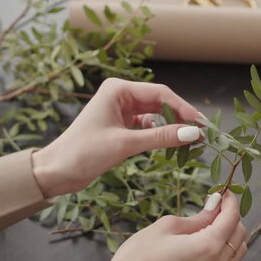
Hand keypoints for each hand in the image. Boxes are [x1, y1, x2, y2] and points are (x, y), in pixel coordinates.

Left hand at [31, 78, 203, 197]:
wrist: (57, 171)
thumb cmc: (83, 153)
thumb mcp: (125, 144)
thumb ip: (160, 138)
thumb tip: (192, 133)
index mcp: (117, 89)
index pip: (160, 93)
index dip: (183, 108)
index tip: (202, 124)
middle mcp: (120, 96)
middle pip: (160, 103)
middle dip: (181, 118)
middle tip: (203, 134)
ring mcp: (121, 111)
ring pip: (156, 116)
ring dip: (172, 127)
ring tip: (192, 141)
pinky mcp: (121, 127)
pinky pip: (148, 128)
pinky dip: (161, 136)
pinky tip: (172, 145)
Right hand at [95, 192, 248, 260]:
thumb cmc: (140, 256)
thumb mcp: (168, 226)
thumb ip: (197, 217)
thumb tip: (215, 206)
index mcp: (209, 246)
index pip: (231, 217)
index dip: (230, 200)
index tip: (223, 190)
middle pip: (239, 232)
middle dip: (231, 215)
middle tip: (214, 203)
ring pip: (238, 248)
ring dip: (231, 232)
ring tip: (211, 220)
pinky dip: (225, 246)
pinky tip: (208, 237)